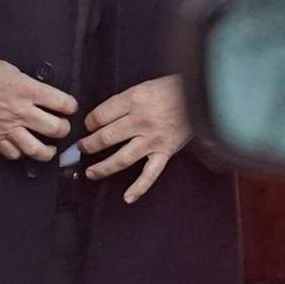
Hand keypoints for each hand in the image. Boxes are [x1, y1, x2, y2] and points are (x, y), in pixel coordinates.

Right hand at [0, 52, 76, 161]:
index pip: (62, 103)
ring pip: (38, 149)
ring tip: (50, 147)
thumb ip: (29, 84)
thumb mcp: (10, 69)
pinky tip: (24, 147)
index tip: (69, 107)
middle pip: (56, 129)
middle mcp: (20, 111)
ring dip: (49, 150)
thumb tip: (41, 94)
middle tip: (62, 125)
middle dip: (64, 128)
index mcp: (27, 89)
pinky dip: (22, 153)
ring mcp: (7, 127)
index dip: (70, 106)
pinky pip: (14, 154)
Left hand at [80, 75, 190, 202]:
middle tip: (81, 149)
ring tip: (91, 172)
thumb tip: (103, 117)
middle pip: (105, 137)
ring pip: (121, 158)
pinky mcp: (165, 151)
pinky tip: (128, 197)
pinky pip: (150, 174)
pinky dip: (139, 188)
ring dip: (103, 167)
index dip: (89, 123)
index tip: (88, 126)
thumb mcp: (145, 86)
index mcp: (133, 100)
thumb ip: (125, 102)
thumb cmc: (173, 89)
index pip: (100, 116)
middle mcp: (141, 121)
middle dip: (88, 145)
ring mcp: (153, 139)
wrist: (203, 95)